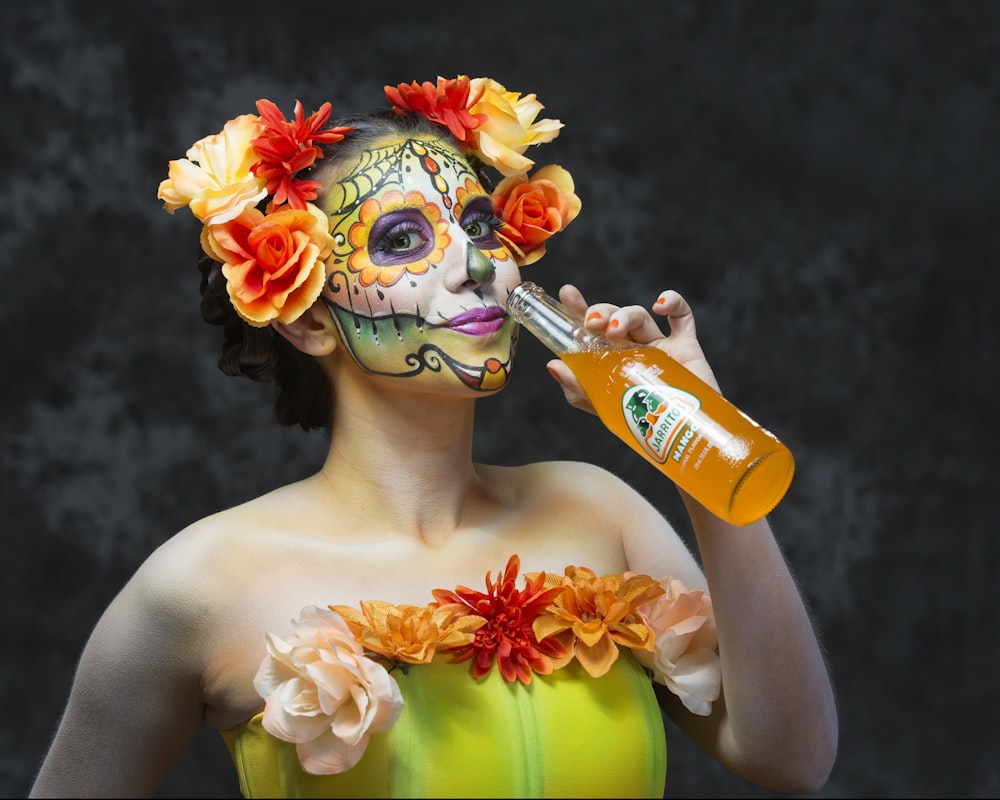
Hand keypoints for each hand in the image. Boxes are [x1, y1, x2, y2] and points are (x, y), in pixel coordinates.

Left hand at [545, 283, 720, 414]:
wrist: (682, 438)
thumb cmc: (643, 424)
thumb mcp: (602, 407)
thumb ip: (577, 388)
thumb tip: (554, 366)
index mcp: (611, 357)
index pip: (591, 327)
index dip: (578, 308)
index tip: (567, 293)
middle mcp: (633, 347)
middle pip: (614, 317)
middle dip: (601, 312)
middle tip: (592, 323)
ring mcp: (660, 345)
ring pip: (640, 316)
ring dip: (625, 314)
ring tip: (615, 329)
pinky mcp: (687, 347)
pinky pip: (682, 316)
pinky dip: (672, 302)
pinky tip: (658, 306)